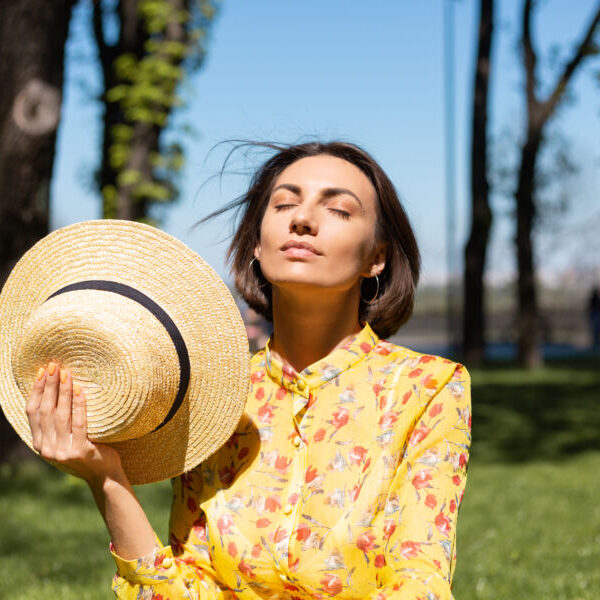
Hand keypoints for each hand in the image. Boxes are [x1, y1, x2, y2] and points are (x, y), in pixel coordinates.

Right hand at [26, 362, 123, 483]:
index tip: (42, 372)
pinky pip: (79, 423)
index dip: (37, 391)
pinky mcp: (80, 451)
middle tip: (54, 366)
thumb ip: (56, 423)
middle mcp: (47, 448)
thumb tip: (53, 389)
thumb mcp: (65, 438)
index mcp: (40, 443)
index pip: (32, 412)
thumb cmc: (87, 450)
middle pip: (46, 411)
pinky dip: (80, 405)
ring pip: (61, 415)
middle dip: (49, 386)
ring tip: (67, 374)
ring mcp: (63, 451)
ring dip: (63, 392)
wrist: (104, 475)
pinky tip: (81, 390)